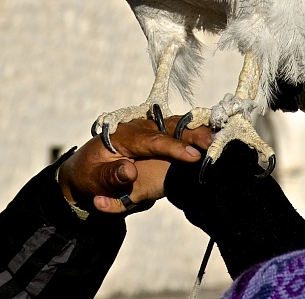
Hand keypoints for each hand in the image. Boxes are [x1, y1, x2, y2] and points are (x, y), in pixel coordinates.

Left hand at [58, 116, 213, 213]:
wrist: (86, 171)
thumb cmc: (90, 175)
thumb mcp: (93, 179)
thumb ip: (110, 176)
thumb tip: (129, 171)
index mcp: (124, 135)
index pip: (152, 140)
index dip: (173, 147)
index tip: (193, 156)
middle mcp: (140, 127)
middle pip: (170, 127)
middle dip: (192, 133)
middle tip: (213, 142)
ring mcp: (152, 130)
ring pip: (178, 125)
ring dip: (198, 131)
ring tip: (218, 139)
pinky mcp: (160, 137)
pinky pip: (181, 130)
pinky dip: (197, 132)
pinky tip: (215, 136)